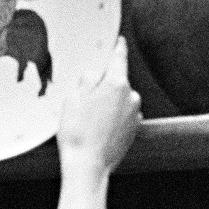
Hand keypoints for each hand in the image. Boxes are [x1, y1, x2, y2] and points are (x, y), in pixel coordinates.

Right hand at [56, 36, 141, 174]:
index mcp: (117, 83)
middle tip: (84, 99)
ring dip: (108, 104)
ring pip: (120, 100)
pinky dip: (112, 118)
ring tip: (88, 119)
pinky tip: (97, 129)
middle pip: (118, 81)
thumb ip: (86, 79)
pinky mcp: (134, 131)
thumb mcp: (73, 99)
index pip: (118, 57)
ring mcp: (135, 115)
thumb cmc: (78, 133)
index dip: (117, 47)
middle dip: (104, 85)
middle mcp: (131, 97)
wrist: (88, 167)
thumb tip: (93, 73)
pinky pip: (122, 116)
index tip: (118, 41)